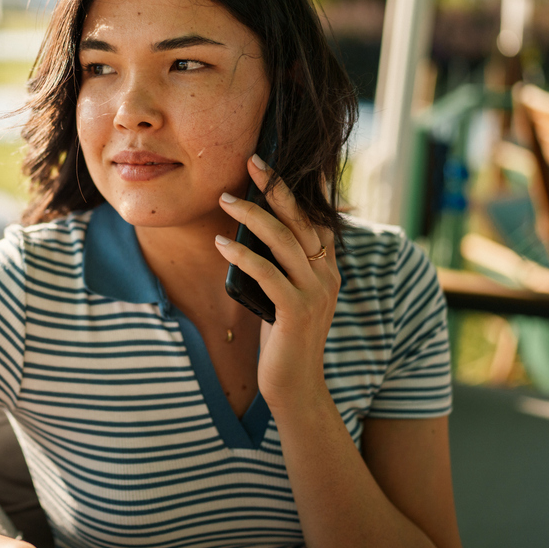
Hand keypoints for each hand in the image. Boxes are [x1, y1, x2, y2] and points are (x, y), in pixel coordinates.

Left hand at [215, 154, 339, 408]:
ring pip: (284, 241)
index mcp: (327, 268)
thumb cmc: (284, 339)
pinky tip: (221, 244)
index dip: (300, 188)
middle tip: (251, 161)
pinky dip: (242, 256)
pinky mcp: (296, 311)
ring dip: (252, 216)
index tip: (277, 163)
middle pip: (301, 220)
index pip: (317, 218)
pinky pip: (267, 274)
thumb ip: (279, 266)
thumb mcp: (285, 295)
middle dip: (275, 188)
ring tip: (225, 200)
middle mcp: (327, 275)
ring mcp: (315, 293)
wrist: (296, 386)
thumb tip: (250, 232)